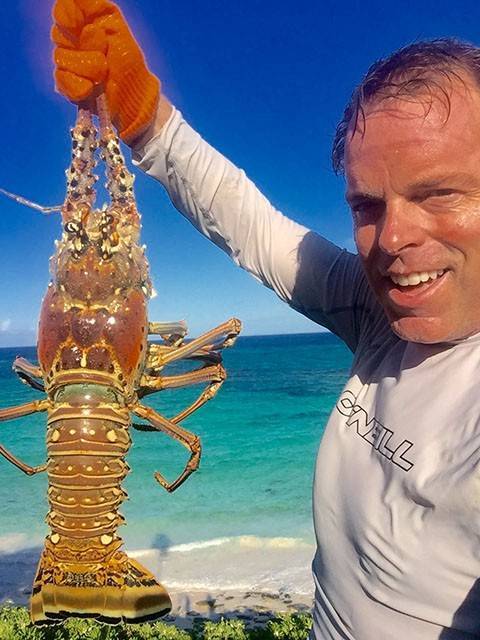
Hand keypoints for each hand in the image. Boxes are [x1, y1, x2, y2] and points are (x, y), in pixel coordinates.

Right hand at [52, 0, 160, 142]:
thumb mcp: (117, 29)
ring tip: (103, 74)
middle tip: (104, 51)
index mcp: (84, 23)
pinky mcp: (66, 85)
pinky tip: (92, 89)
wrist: (133, 98)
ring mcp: (68, 63)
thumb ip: (96, 8)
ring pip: (61, 58)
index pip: (63, 11)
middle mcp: (73, 41)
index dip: (70, 17)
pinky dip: (79, 86)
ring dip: (86, 67)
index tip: (84, 25)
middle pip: (59, 34)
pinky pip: (61, 80)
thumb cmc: (129, 63)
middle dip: (85, 44)